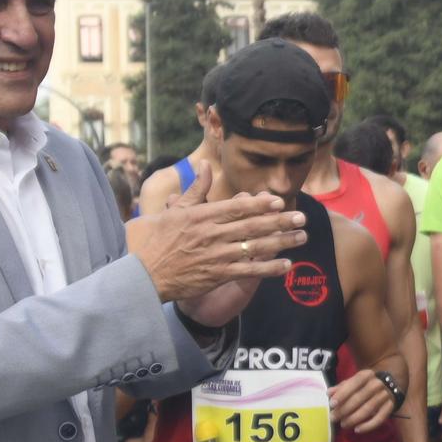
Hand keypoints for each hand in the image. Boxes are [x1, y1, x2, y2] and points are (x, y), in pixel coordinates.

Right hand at [129, 163, 306, 303]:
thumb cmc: (153, 240)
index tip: (279, 200)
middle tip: (301, 217)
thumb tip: (205, 166)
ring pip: (255, 247)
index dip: (260, 204)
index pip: (237, 207)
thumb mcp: (172, 211)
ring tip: (302, 237)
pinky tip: (286, 265)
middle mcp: (211, 234)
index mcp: (200, 216)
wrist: (140, 275)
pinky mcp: (216, 275)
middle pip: (252, 225)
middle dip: (280, 221)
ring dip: (281, 242)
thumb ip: (194, 190)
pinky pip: (248, 271)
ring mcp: (215, 255)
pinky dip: (268, 268)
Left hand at [330, 367, 397, 433]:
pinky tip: (357, 430)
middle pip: (360, 398)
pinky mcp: (391, 406)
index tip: (332, 404)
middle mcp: (378, 384)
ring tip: (343, 424)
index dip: (343, 394)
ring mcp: (385, 395)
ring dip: (354, 418)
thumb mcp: (352, 383)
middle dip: (345, 409)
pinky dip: (368, 426)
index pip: (354, 383)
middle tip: (334, 418)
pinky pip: (379, 418)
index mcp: (367, 375)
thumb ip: (340, 388)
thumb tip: (329, 393)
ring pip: (369, 409)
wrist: (387, 385)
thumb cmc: (363, 386)